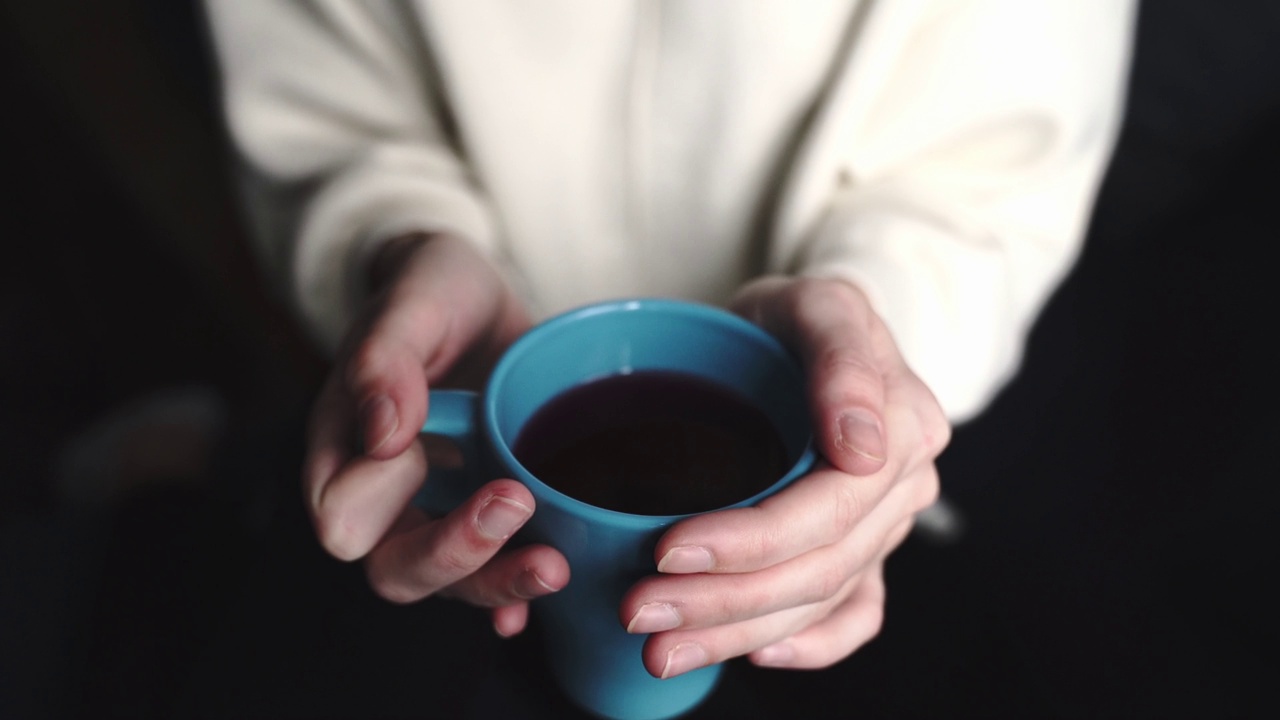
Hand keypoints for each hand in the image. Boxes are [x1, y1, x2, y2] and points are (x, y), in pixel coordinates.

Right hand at [304, 233, 568, 635]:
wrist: (478, 300)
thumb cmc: (432, 292)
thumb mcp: (413, 301)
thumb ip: (386, 356)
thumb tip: (383, 433)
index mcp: (342, 451)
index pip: (343, 515)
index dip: (380, 498)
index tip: (418, 451)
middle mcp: (386, 499)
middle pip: (398, 569)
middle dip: (455, 553)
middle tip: (513, 501)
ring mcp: (441, 513)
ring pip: (456, 584)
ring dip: (501, 581)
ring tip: (553, 564)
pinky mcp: (488, 514)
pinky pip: (499, 571)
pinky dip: (522, 594)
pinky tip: (561, 584)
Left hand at [618, 277, 948, 676]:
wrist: (805, 334)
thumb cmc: (797, 317)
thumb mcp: (815, 303)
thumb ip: (842, 357)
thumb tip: (863, 448)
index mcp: (904, 425)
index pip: (827, 507)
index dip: (749, 540)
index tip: (667, 549)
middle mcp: (904, 484)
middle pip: (819, 567)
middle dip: (724, 600)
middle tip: (639, 611)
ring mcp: (887, 524)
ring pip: (821, 600)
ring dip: (739, 633)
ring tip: (661, 649)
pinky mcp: (866, 550)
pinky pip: (855, 617)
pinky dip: (809, 645)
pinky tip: (751, 654)